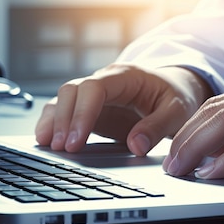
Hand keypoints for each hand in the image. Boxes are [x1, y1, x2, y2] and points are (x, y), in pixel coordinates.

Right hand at [34, 64, 212, 155]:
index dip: (82, 113)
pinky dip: (52, 124)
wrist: (174, 89)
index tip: (78, 140)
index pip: (94, 88)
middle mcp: (104, 81)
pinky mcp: (89, 109)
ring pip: (62, 99)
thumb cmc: (176, 95)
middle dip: (64, 120)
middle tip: (63, 148)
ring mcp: (93, 95)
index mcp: (125, 76)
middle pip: (72, 91)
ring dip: (52, 121)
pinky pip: (64, 111)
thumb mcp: (178, 110)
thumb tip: (136, 146)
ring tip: (47, 145)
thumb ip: (158, 127)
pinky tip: (46, 141)